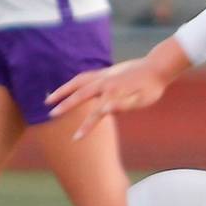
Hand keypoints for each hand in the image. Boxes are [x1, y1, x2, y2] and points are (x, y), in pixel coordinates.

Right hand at [46, 57, 172, 138]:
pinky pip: (84, 77)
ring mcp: (104, 76)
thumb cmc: (151, 87)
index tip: (76, 138)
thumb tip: (105, 110)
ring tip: (49, 100)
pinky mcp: (105, 72)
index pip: (96, 114)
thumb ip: (123, 105)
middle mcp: (105, 83)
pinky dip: (72, 83)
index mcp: (113, 93)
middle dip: (65, 105)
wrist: (157, 67)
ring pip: (78, 82)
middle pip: (80, 94)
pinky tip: (68, 89)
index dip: (86, 127)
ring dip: (63, 91)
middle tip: (51, 115)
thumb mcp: (142, 100)